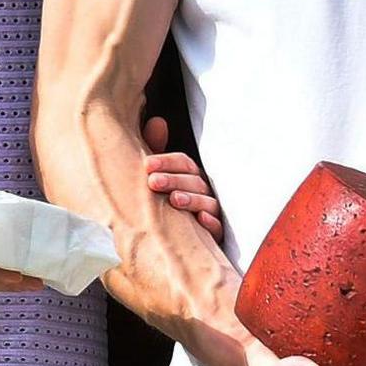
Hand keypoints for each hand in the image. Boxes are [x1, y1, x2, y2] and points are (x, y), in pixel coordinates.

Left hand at [142, 115, 223, 236]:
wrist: (167, 244)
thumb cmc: (160, 202)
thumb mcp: (155, 177)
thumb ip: (155, 150)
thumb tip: (157, 121)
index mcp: (188, 176)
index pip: (183, 163)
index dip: (167, 162)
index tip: (147, 165)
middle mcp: (202, 192)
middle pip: (194, 181)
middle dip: (173, 179)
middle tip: (153, 182)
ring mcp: (210, 213)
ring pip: (207, 203)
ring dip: (191, 199)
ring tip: (174, 200)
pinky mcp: (214, 236)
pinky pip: (218, 229)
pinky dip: (211, 223)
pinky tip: (201, 219)